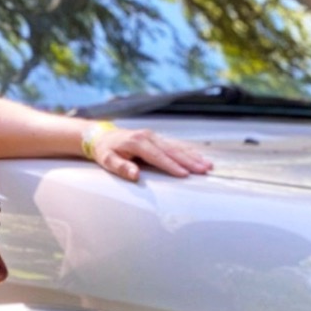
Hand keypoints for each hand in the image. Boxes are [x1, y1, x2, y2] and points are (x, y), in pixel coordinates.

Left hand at [81, 119, 214, 181]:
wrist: (102, 136)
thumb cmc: (105, 150)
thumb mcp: (108, 160)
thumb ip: (121, 167)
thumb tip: (135, 174)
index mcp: (137, 142)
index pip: (158, 156)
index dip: (172, 166)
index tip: (184, 174)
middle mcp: (148, 137)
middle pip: (172, 151)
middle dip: (190, 161)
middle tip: (204, 169)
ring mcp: (154, 137)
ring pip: (177, 147)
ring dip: (193, 156)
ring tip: (208, 165)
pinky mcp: (157, 139)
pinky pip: (175, 145)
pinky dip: (188, 152)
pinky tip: (199, 157)